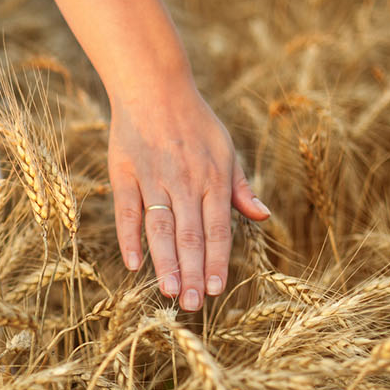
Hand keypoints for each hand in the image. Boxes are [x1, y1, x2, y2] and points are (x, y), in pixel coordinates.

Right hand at [107, 83, 270, 311]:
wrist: (153, 85)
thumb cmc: (194, 121)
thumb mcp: (226, 150)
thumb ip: (240, 188)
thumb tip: (264, 217)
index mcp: (212, 178)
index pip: (218, 229)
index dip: (217, 261)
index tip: (217, 290)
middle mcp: (184, 181)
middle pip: (190, 235)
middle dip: (192, 272)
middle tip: (194, 305)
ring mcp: (153, 177)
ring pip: (161, 227)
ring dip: (165, 263)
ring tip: (169, 292)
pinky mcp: (125, 172)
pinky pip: (127, 210)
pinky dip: (129, 237)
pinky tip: (134, 263)